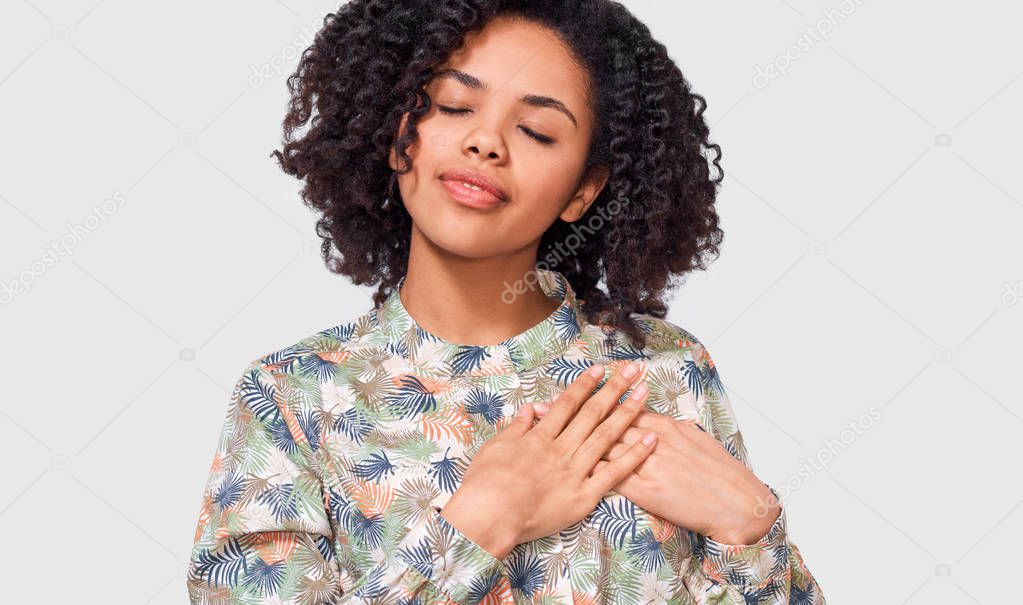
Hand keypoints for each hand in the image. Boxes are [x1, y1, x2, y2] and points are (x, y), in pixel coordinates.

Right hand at [439, 362, 657, 558]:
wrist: (489, 516)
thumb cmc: (485, 483)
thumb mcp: (495, 447)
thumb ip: (516, 427)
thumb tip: (530, 409)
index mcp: (540, 437)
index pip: (568, 404)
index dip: (585, 385)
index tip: (600, 369)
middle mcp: (561, 449)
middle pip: (592, 414)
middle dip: (613, 389)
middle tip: (632, 370)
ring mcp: (574, 471)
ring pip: (606, 437)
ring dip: (628, 413)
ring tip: (644, 393)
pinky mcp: (584, 496)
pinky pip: (614, 474)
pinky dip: (633, 456)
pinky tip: (650, 441)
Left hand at [534, 404, 779, 544]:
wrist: (736, 502)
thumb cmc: (719, 472)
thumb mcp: (695, 440)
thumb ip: (670, 429)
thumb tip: (655, 422)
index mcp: (662, 426)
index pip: (621, 406)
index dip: (593, 397)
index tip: (572, 388)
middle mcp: (650, 441)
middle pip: (603, 422)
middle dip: (569, 413)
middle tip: (542, 403)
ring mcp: (645, 465)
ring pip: (600, 445)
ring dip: (569, 436)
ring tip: (543, 429)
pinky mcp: (644, 489)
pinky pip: (608, 476)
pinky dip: (583, 467)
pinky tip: (563, 465)